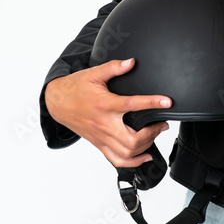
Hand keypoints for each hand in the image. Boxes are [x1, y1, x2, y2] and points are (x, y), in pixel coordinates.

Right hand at [45, 58, 172, 167]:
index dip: (152, 103)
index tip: (167, 102)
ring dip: (145, 146)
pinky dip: (133, 162)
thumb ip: (114, 67)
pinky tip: (144, 156)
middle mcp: (104, 124)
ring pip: (126, 152)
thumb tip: (131, 62)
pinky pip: (116, 159)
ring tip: (155, 134)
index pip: (132, 105)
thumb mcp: (94, 73)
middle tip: (162, 123)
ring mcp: (101, 137)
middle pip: (131, 139)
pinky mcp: (99, 144)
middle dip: (152, 133)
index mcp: (105, 105)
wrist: (57, 102)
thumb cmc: (75, 88)